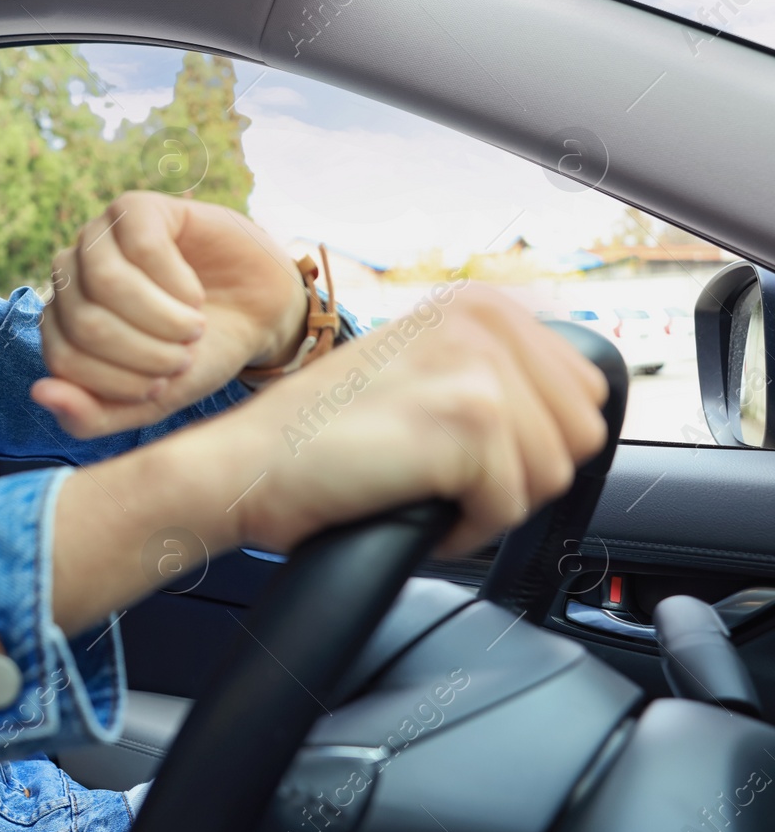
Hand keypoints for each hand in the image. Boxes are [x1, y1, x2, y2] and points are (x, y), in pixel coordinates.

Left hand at [31, 191, 310, 438]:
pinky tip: (193, 295)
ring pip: (107, 281)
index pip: (64, 360)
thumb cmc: (196, 355)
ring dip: (161, 318)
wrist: (257, 316)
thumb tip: (39, 393)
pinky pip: (143, 246)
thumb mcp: (149, 402)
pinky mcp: (136, 208)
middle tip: (183, 356)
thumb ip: (92, 415)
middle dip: (145, 352)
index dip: (119, 383)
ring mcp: (98, 236)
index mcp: (62, 323)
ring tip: (192, 329)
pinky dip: (177, 283)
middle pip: (85, 321)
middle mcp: (70, 276)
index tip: (160, 385)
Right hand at [183, 283, 609, 556]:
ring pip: (552, 474)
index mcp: (478, 303)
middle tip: (444, 474)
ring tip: (423, 486)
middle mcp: (483, 320)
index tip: (465, 452)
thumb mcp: (416, 368)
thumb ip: (493, 370)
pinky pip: (512, 508)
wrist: (249, 465)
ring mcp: (478, 366)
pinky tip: (413, 503)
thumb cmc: (318, 434)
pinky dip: (465, 529)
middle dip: (518, 472)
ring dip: (489, 502)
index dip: (531, 442)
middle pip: (579, 432)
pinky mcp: (469, 421)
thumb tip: (575, 411)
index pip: (582, 390)